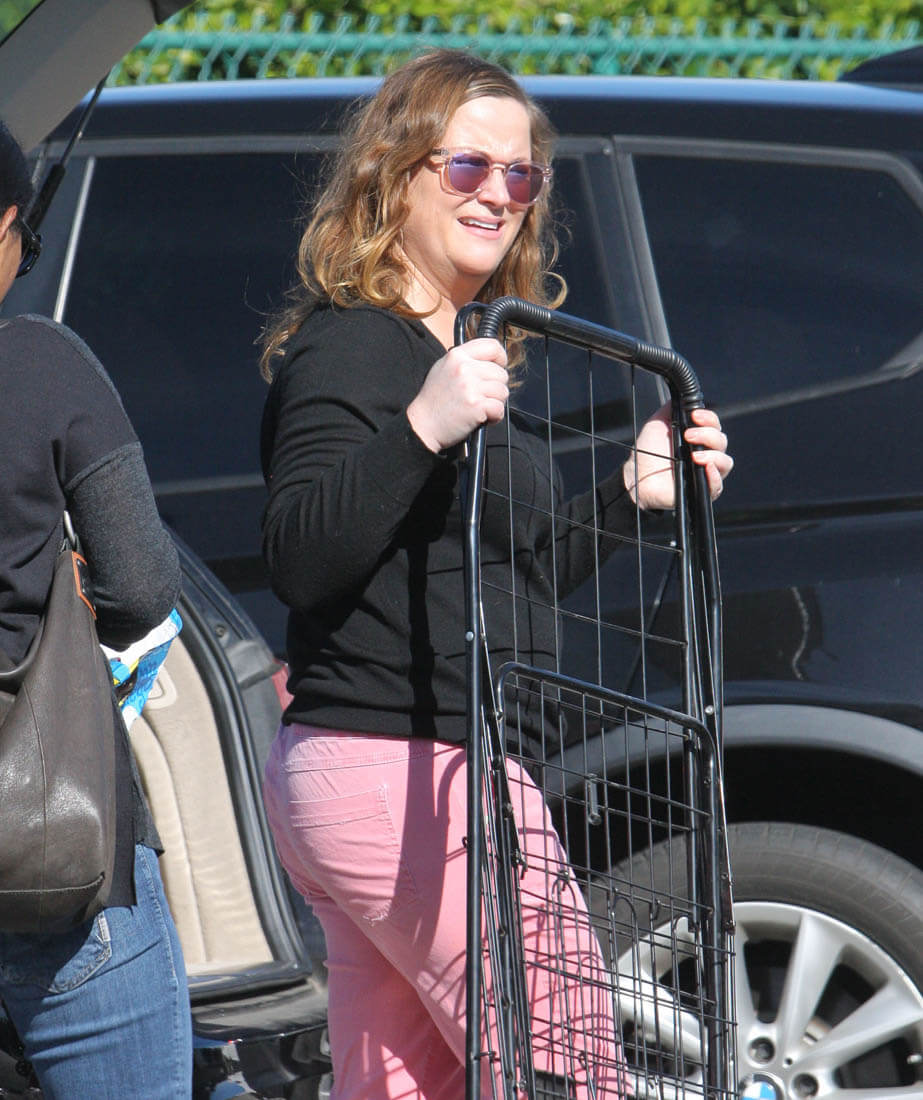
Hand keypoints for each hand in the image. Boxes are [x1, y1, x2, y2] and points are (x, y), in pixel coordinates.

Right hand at [407, 338, 509, 452]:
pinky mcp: (476, 405)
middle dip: (496, 387)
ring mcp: (470, 386)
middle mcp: (464, 368)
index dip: (500, 359)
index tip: (498, 367)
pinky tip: (481, 417)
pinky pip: (499, 408)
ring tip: (479, 407)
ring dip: (495, 402)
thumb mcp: (443, 369)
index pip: (492, 347)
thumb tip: (490, 361)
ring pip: (503, 391)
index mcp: (456, 355)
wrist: (423, 425)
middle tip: (481, 396)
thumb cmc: (434, 400)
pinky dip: (494, 416)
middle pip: (501, 373)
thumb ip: (466, 361)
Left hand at [623, 405, 732, 509]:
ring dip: (713, 455)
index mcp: (698, 438)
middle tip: (688, 436)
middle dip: (708, 435)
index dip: (709, 418)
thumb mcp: (658, 423)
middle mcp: (706, 454)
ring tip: (694, 455)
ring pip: (726, 462)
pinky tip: (705, 468)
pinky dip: (714, 476)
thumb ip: (672, 408)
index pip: (715, 425)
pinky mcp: (702, 491)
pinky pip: (718, 485)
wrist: (636, 476)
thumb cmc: (647, 452)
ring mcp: (705, 473)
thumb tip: (683, 394)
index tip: (695, 416)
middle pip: (722, 441)